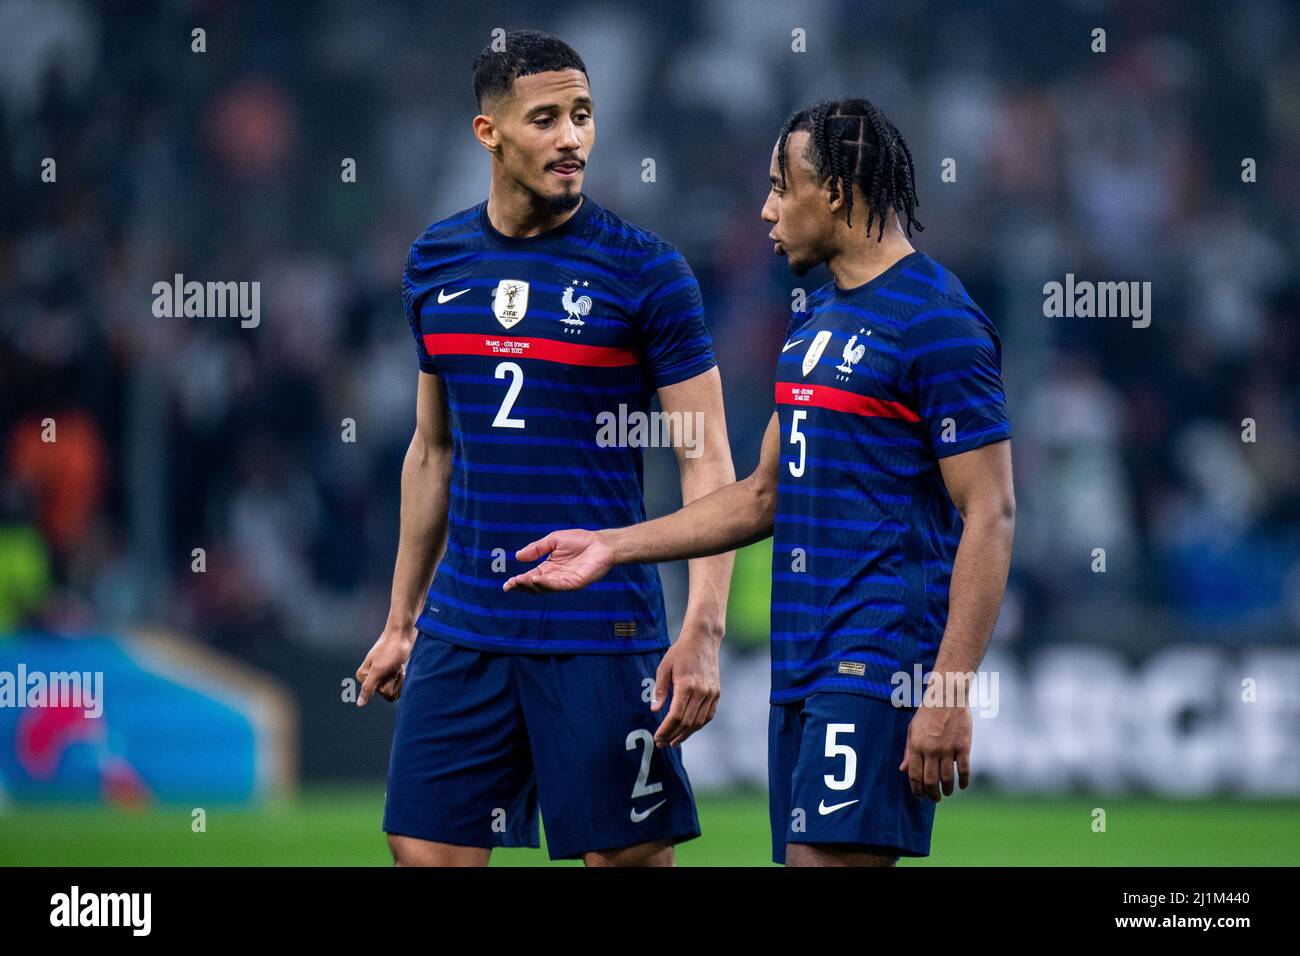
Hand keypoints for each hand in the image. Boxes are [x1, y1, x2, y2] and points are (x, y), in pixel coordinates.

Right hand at [355, 626, 415, 705]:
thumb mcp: (379, 669)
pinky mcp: (391, 671)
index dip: (389, 683)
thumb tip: (360, 704)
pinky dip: (403, 676)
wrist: (403, 632)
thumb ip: (368, 687)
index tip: (387, 669)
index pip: (382, 693)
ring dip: (401, 678)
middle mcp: (371, 676)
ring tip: (398, 665)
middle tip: (394, 665)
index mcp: (363, 676)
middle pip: (389, 692)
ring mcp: (382, 674)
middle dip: (396, 680)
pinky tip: (401, 666)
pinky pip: (399, 684)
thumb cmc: (392, 648)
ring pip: (395, 689)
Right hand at [502, 529, 614, 592]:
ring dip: (531, 585)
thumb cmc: (580, 540)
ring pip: (544, 588)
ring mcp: (564, 582)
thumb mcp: (553, 540)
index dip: (518, 581)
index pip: (530, 577)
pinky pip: (558, 586)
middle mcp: (555, 577)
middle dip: (522, 586)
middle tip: (510, 584)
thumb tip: (517, 556)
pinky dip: (546, 584)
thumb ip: (537, 548)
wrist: (601, 543)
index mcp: (548, 568)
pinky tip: (536, 578)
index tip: (507, 584)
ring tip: (519, 580)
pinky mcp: (574, 583)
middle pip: (534, 586)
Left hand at [651, 627, 721, 747]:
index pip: (676, 716)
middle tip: (662, 743)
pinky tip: (688, 730)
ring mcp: (711, 693)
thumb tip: (655, 710)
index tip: (657, 737)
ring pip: (699, 722)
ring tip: (674, 741)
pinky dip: (698, 725)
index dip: (666, 729)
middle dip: (673, 735)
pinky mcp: (716, 693)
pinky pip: (708, 715)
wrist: (703, 640)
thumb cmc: (680, 652)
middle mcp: (702, 691)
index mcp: (687, 685)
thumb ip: (659, 690)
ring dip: (686, 734)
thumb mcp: (664, 667)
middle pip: (687, 722)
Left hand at [899, 700, 971, 801]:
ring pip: (947, 778)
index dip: (917, 790)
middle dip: (932, 794)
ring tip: (946, 793)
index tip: (920, 796)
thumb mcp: (912, 730)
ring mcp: (948, 749)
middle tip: (934, 798)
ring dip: (947, 790)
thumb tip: (903, 769)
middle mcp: (932, 749)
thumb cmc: (927, 714)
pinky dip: (964, 781)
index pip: (915, 775)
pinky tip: (962, 785)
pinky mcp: (963, 746)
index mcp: (917, 746)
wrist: (947, 697)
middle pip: (931, 781)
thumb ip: (908, 751)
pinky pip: (964, 770)